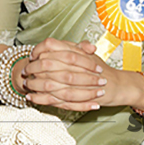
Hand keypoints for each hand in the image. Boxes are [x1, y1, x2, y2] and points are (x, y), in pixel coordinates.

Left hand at [20, 38, 142, 110]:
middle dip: (33, 68)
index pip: (51, 45)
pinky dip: (40, 99)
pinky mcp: (74, 98)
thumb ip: (71, 48)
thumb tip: (50, 45)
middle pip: (46, 65)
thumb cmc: (101, 70)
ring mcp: (74, 83)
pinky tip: (32, 98)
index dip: (38, 50)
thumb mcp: (87, 54)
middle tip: (25, 70)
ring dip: (35, 84)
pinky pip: (53, 99)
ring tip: (26, 85)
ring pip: (48, 83)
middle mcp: (74, 65)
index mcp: (76, 52)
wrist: (117, 86)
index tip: (32, 55)